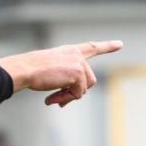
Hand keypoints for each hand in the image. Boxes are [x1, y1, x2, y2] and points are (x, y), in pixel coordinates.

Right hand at [0, 40, 122, 106]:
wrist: (25, 69)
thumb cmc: (31, 70)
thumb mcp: (50, 70)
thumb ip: (65, 78)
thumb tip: (75, 94)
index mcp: (68, 51)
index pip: (91, 47)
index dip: (106, 46)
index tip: (120, 44)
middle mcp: (76, 55)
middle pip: (88, 80)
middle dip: (75, 92)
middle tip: (58, 101)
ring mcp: (78, 64)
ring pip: (84, 88)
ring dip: (69, 97)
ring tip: (53, 99)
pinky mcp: (78, 74)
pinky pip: (77, 94)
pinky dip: (65, 99)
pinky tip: (50, 99)